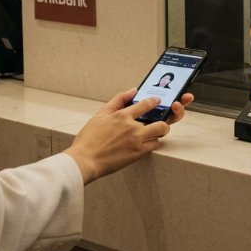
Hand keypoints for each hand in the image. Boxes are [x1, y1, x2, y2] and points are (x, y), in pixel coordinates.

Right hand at [63, 88, 193, 184]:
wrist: (85, 160)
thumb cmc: (90, 138)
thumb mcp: (101, 114)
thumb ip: (118, 100)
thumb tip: (133, 90)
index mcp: (123, 115)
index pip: (147, 104)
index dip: (155, 102)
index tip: (158, 101)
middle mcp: (133, 127)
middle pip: (161, 121)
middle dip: (164, 120)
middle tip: (161, 120)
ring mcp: (137, 141)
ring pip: (160, 133)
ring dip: (160, 131)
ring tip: (155, 131)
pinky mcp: (138, 154)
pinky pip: (154, 145)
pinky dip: (152, 142)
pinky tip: (146, 141)